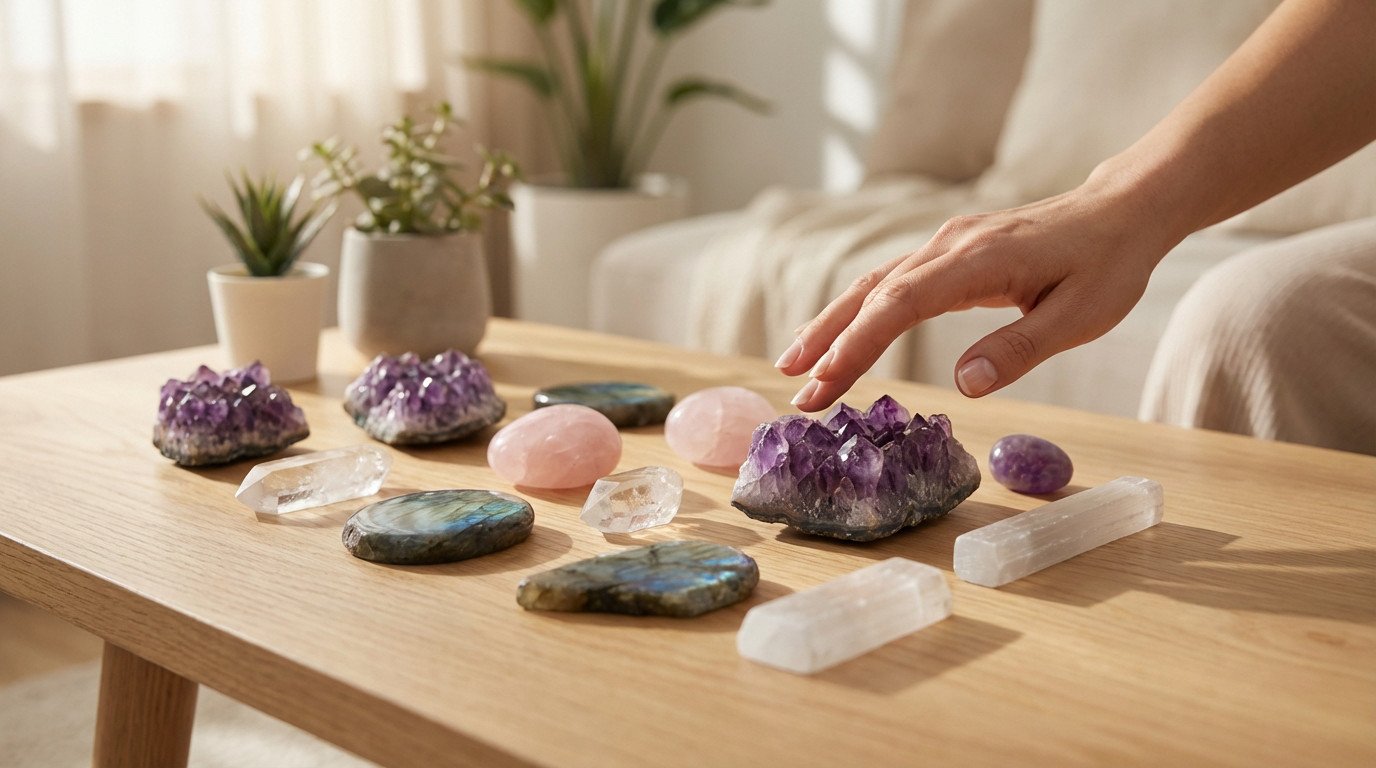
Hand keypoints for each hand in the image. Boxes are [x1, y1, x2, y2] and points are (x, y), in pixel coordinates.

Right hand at [776, 177, 1178, 411]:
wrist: (1122, 209)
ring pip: (872, 285)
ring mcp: (944, 244)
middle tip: (794, 387)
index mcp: (979, 259)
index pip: (901, 302)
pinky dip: (857, 311)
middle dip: (828, 340)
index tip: (826, 379)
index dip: (859, 342)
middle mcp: (949, 245)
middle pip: (871, 291)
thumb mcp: (1081, 317)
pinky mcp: (947, 252)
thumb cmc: (1108, 264)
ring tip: (796, 367)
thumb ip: (1020, 349)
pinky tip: (840, 337)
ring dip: (832, 326)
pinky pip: (890, 281)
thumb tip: (965, 387)